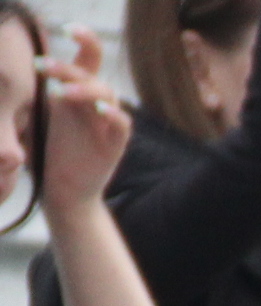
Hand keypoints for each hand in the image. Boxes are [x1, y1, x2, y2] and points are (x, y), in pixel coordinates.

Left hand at [35, 28, 128, 214]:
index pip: (87, 59)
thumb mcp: (35, 117)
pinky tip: (100, 109)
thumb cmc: (48, 155)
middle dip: (68, 67)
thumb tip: (9, 71)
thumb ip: (32, 95)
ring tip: (61, 93)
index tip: (65, 29)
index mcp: (76, 93)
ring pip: (106, 93)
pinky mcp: (115, 144)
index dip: (84, 40)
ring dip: (84, 88)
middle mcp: (93, 104)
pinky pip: (121, 123)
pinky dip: (112, 114)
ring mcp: (106, 123)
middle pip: (92, 73)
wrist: (63, 193)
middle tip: (44, 67)